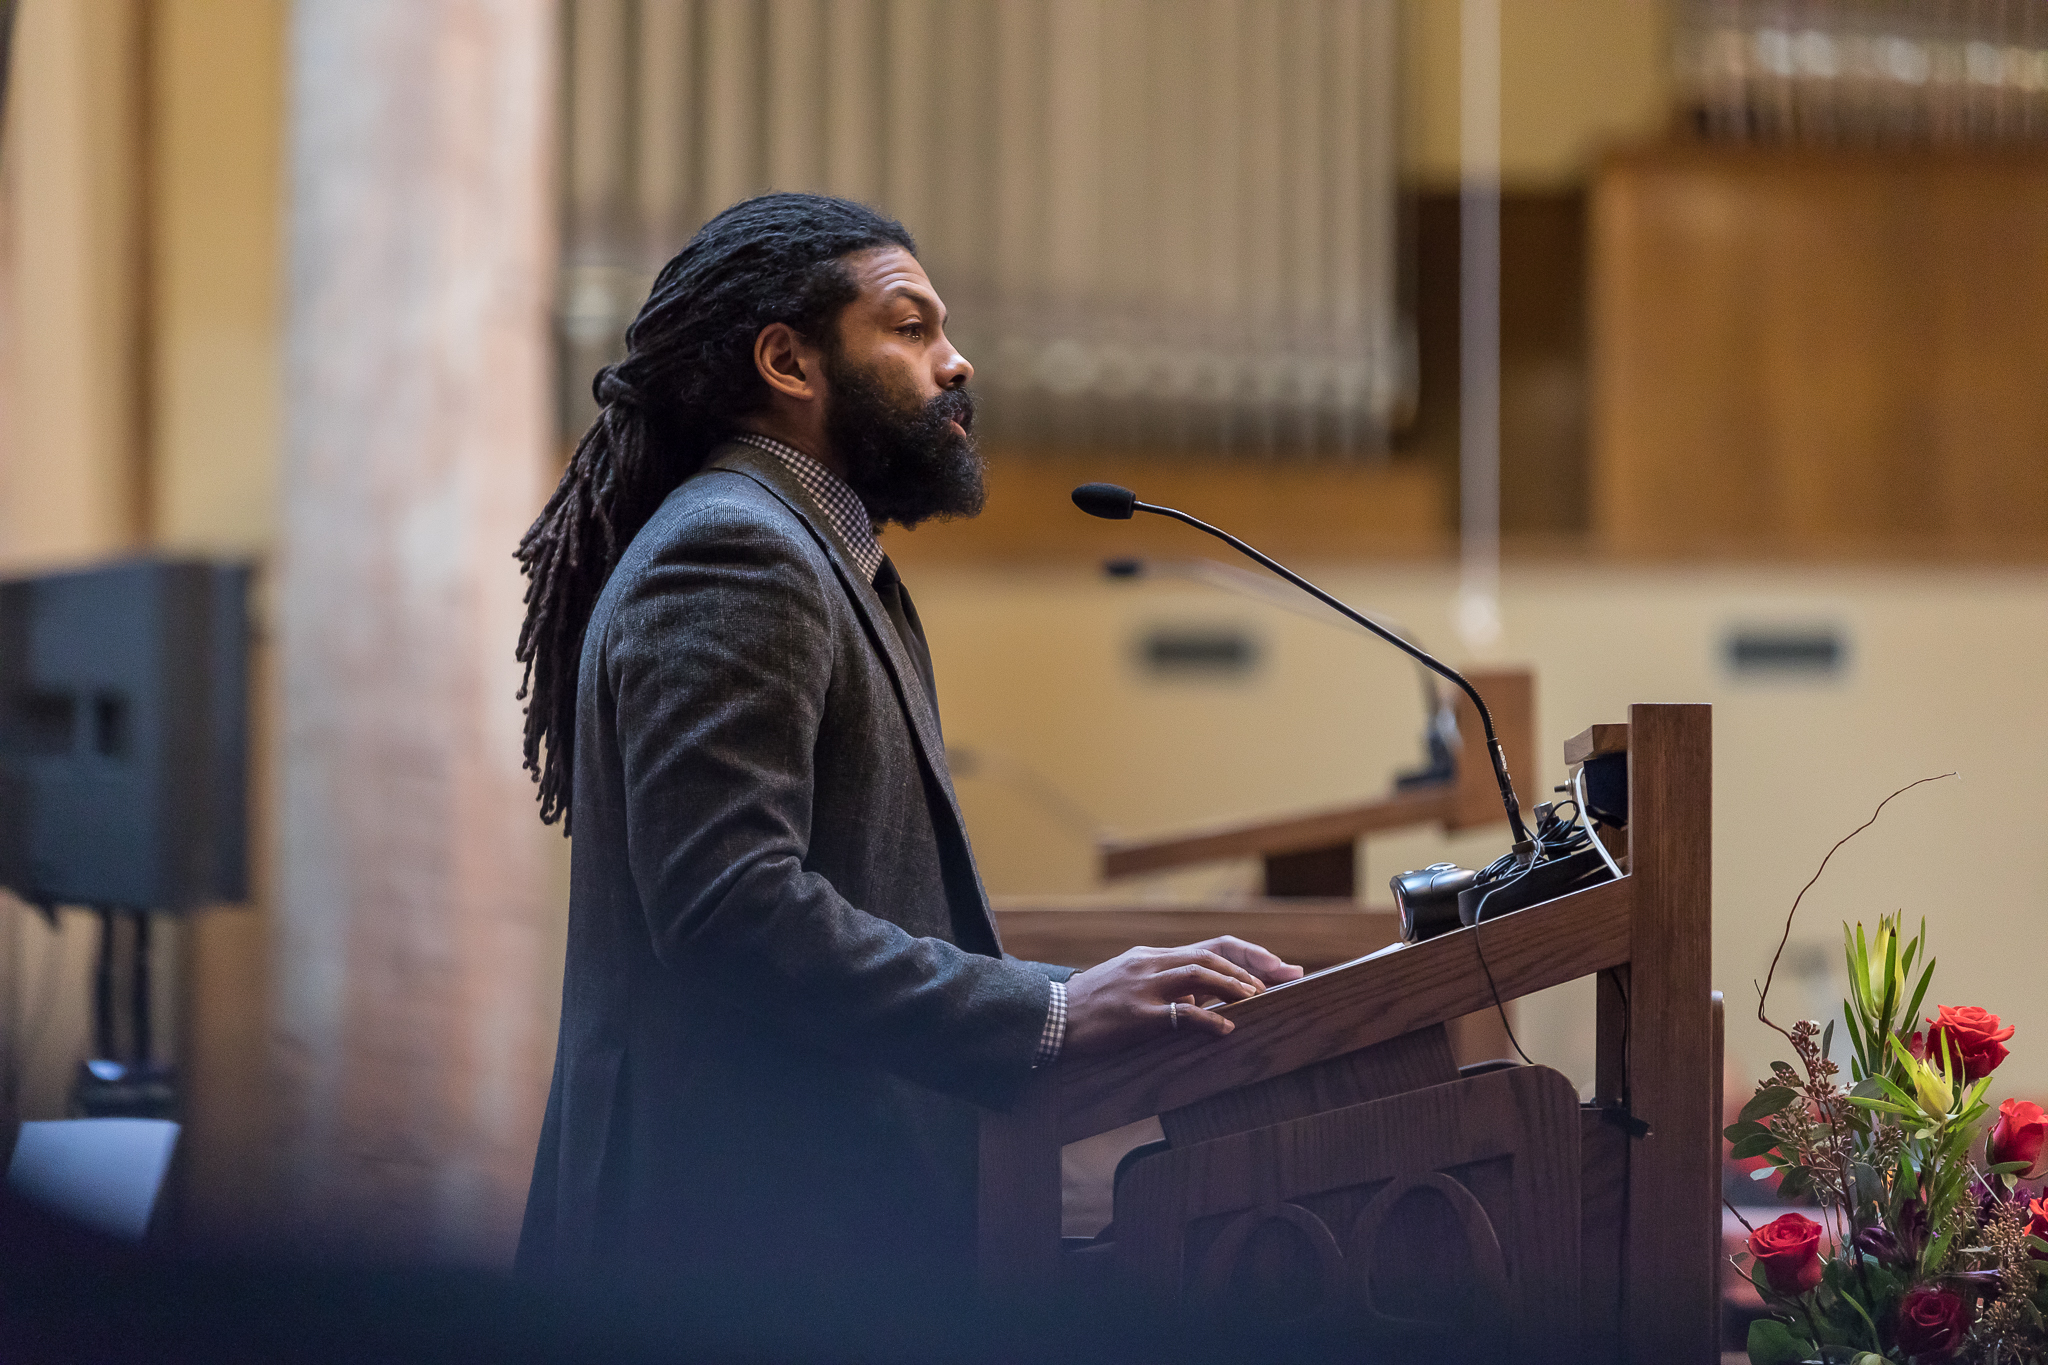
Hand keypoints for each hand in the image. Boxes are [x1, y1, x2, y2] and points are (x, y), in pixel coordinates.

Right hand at [1062, 936, 1303, 1057]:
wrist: (1051, 1018)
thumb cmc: (1092, 1007)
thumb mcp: (1129, 984)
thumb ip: (1164, 986)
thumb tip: (1202, 1002)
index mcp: (1152, 956)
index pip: (1211, 946)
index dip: (1249, 955)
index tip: (1280, 968)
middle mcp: (1151, 964)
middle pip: (1212, 954)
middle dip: (1252, 967)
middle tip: (1284, 981)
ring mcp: (1143, 987)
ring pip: (1200, 974)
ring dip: (1234, 986)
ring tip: (1258, 1000)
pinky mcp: (1136, 1014)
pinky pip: (1180, 1013)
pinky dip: (1208, 1019)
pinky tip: (1226, 1029)